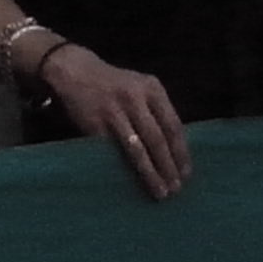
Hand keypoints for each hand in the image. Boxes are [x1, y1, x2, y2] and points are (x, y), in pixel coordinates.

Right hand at [44, 45, 192, 200]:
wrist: (76, 71)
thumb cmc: (114, 85)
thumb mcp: (140, 88)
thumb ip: (155, 112)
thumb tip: (173, 151)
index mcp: (152, 89)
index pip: (173, 124)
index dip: (181, 151)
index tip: (187, 173)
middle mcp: (135, 98)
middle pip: (157, 138)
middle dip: (168, 166)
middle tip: (176, 188)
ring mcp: (114, 111)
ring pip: (137, 148)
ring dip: (150, 172)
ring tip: (159, 191)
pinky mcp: (95, 123)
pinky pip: (112, 151)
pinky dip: (123, 168)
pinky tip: (130, 182)